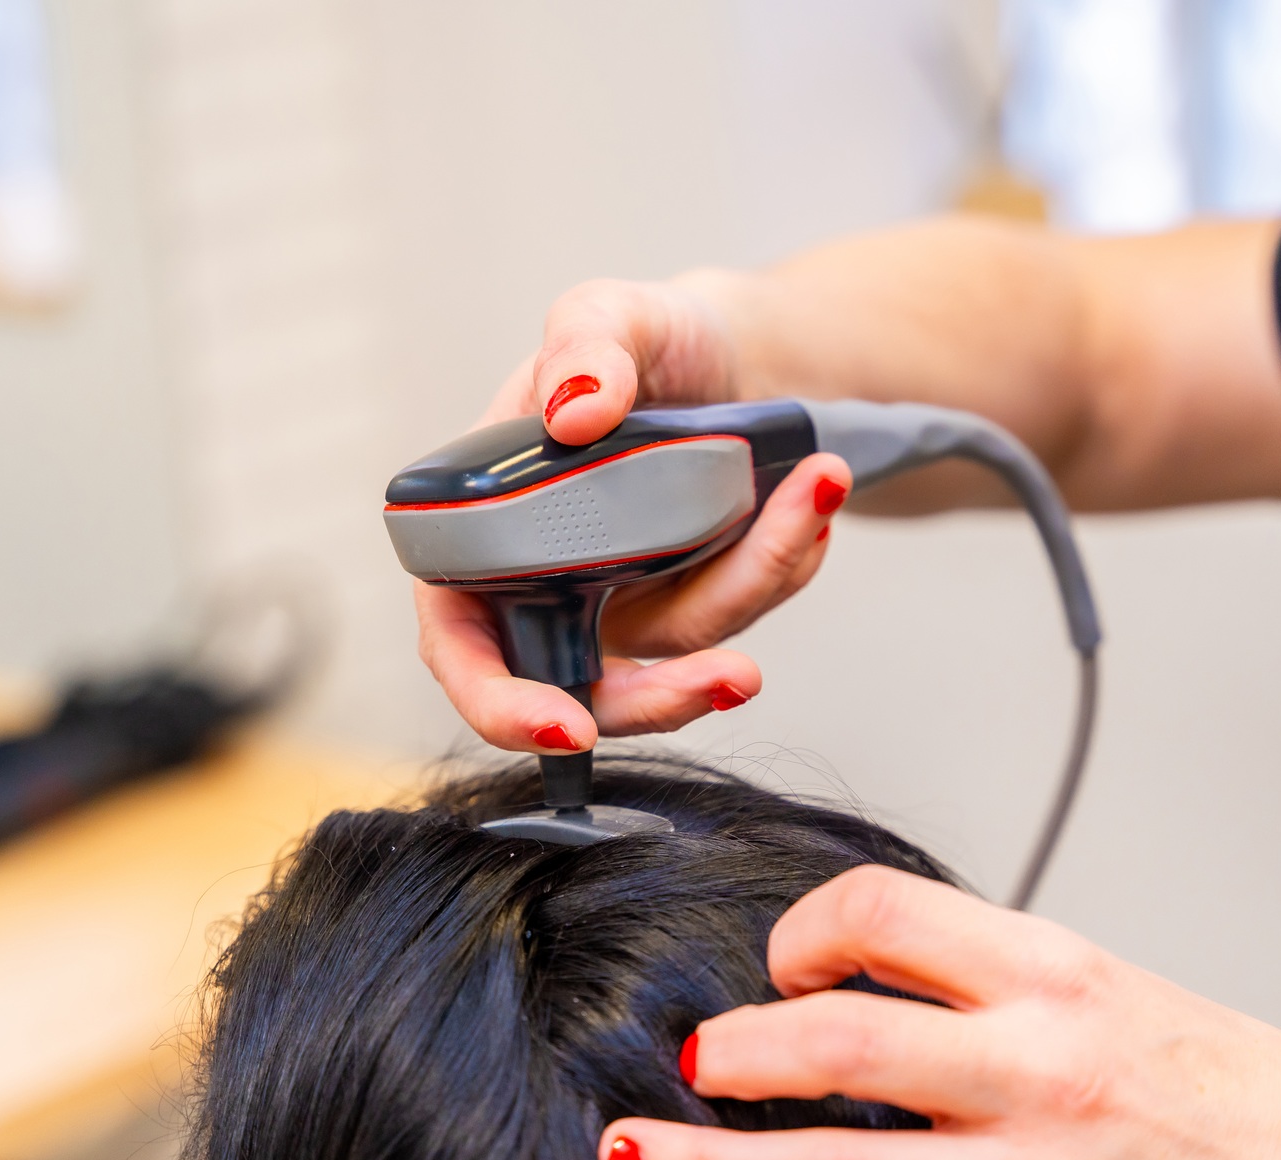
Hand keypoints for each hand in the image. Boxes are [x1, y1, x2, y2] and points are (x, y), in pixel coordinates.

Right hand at [415, 275, 853, 753]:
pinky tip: (812, 496)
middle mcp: (548, 582)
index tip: (566, 724)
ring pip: (686, 647)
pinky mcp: (697, 599)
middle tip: (739, 676)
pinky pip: (744, 608)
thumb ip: (584, 348)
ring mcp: (626, 601)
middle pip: (585, 689)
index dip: (499, 701)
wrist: (734, 347)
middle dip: (665, 696)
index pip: (461, 644)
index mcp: (483, 529)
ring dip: (759, 575)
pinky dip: (784, 557)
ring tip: (819, 486)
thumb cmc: (646, 336)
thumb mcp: (609, 313)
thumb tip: (575, 410)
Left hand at [599, 869, 1280, 1159]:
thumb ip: (988, 978)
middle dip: (732, 1053)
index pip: (888, 909)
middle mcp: (1040, 1073)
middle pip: (839, 1040)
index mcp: (1060, 975)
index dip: (807, 927)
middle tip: (682, 1063)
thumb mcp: (1119, 989)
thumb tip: (847, 969)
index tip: (781, 964)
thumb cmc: (1236, 1096)